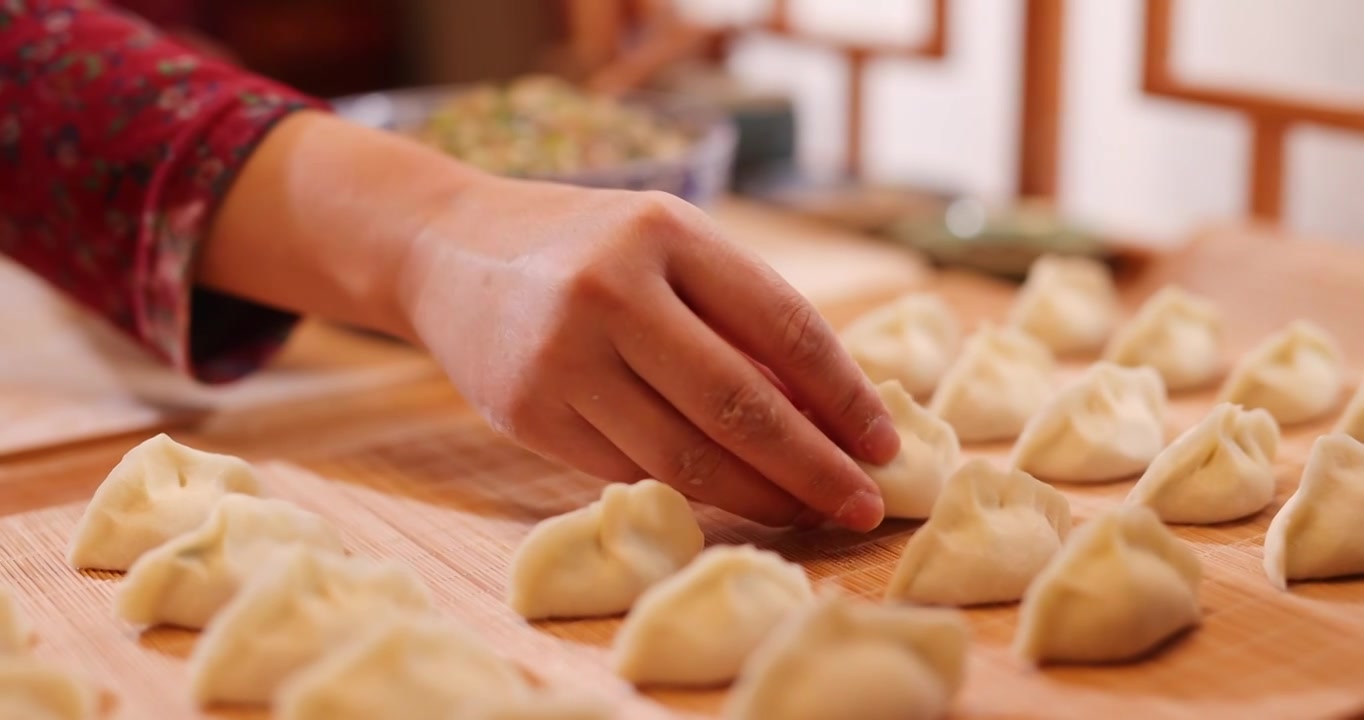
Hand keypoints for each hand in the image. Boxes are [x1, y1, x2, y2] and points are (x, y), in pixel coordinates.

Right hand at [203, 113, 897, 529]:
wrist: (449, 250)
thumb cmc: (586, 247)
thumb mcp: (668, 248)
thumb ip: (741, 320)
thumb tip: (833, 418)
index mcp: (665, 231)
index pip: (782, 326)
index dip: (845, 395)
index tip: (886, 444)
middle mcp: (610, 291)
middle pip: (740, 403)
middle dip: (814, 466)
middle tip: (864, 508)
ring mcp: (560, 356)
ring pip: (684, 456)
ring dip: (760, 496)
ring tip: (807, 513)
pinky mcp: (525, 412)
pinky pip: (630, 470)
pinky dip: (689, 492)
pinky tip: (730, 500)